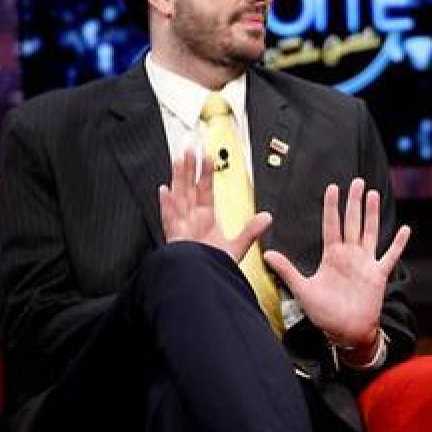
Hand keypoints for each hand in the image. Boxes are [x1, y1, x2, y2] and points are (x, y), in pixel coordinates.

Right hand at [158, 148, 272, 261]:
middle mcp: (191, 220)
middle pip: (189, 188)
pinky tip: (164, 190)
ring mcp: (181, 227)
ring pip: (179, 197)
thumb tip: (268, 217)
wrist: (202, 281)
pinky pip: (169, 219)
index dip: (206, 174)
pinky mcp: (175, 238)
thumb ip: (251, 231)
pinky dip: (167, 205)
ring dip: (178, 179)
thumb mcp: (237, 246)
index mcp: (204, 220)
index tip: (207, 158)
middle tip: (189, 150)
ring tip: (178, 160)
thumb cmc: (213, 267)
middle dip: (189, 169)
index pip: (205, 191)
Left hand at [263, 178, 410, 349]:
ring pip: (370, 232)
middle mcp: (350, 255)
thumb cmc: (324, 313)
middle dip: (354, 202)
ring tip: (373, 194)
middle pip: (352, 222)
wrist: (345, 332)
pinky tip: (406, 229)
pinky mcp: (378, 275)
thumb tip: (266, 253)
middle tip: (357, 182)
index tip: (333, 187)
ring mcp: (365, 263)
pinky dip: (398, 244)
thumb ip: (287, 270)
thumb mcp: (303, 289)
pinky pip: (390, 256)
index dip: (332, 207)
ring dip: (372, 214)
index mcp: (332, 255)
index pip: (332, 225)